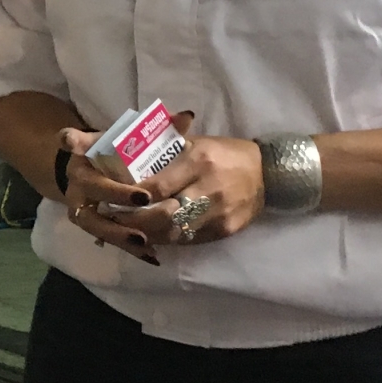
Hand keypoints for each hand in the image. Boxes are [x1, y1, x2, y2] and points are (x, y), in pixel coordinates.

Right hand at [57, 127, 163, 265]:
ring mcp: (80, 205)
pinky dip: (127, 248)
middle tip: (143, 199)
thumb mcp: (139, 139)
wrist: (101, 177)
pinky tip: (150, 255)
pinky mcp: (91, 225)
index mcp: (86, 152)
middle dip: (115, 194)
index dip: (71, 141)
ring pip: (94, 221)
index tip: (70, 141)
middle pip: (91, 187)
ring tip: (143, 239)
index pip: (73, 141)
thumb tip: (187, 116)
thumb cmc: (125, 156)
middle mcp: (78, 179)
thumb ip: (162, 128)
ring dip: (118, 231)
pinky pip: (107, 239)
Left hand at [114, 113, 267, 247]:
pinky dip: (168, 240)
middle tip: (114, 220)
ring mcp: (218, 213)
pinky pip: (189, 240)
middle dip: (135, 221)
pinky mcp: (224, 230)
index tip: (113, 198)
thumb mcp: (198, 142)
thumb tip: (131, 143)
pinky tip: (152, 238)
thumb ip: (166, 146)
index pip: (157, 186)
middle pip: (163, 215)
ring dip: (148, 235)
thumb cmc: (225, 154)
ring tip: (128, 231)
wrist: (268, 173)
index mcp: (198, 161)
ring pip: (174, 233)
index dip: (132, 197)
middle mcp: (208, 189)